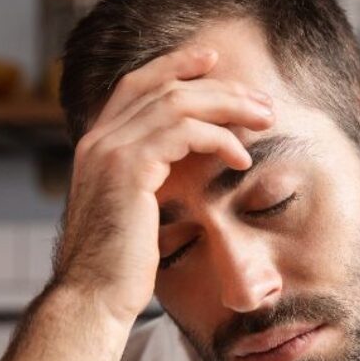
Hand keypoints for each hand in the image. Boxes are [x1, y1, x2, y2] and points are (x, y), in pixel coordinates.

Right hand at [54, 45, 273, 322]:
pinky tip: (241, 157)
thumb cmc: (121, 269)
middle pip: (163, 87)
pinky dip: (218, 138)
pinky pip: (183, 133)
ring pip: (177, 102)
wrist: (95, 298)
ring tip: (264, 121)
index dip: (175, 67)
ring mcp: (110, 150)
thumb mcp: (135, 216)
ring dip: (228, 107)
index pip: (137, 87)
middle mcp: (99, 140)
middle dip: (218, 87)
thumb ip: (150, 184)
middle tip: (260, 101)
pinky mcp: (129, 169)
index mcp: (98, 146)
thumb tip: (181, 175)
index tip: (214, 62)